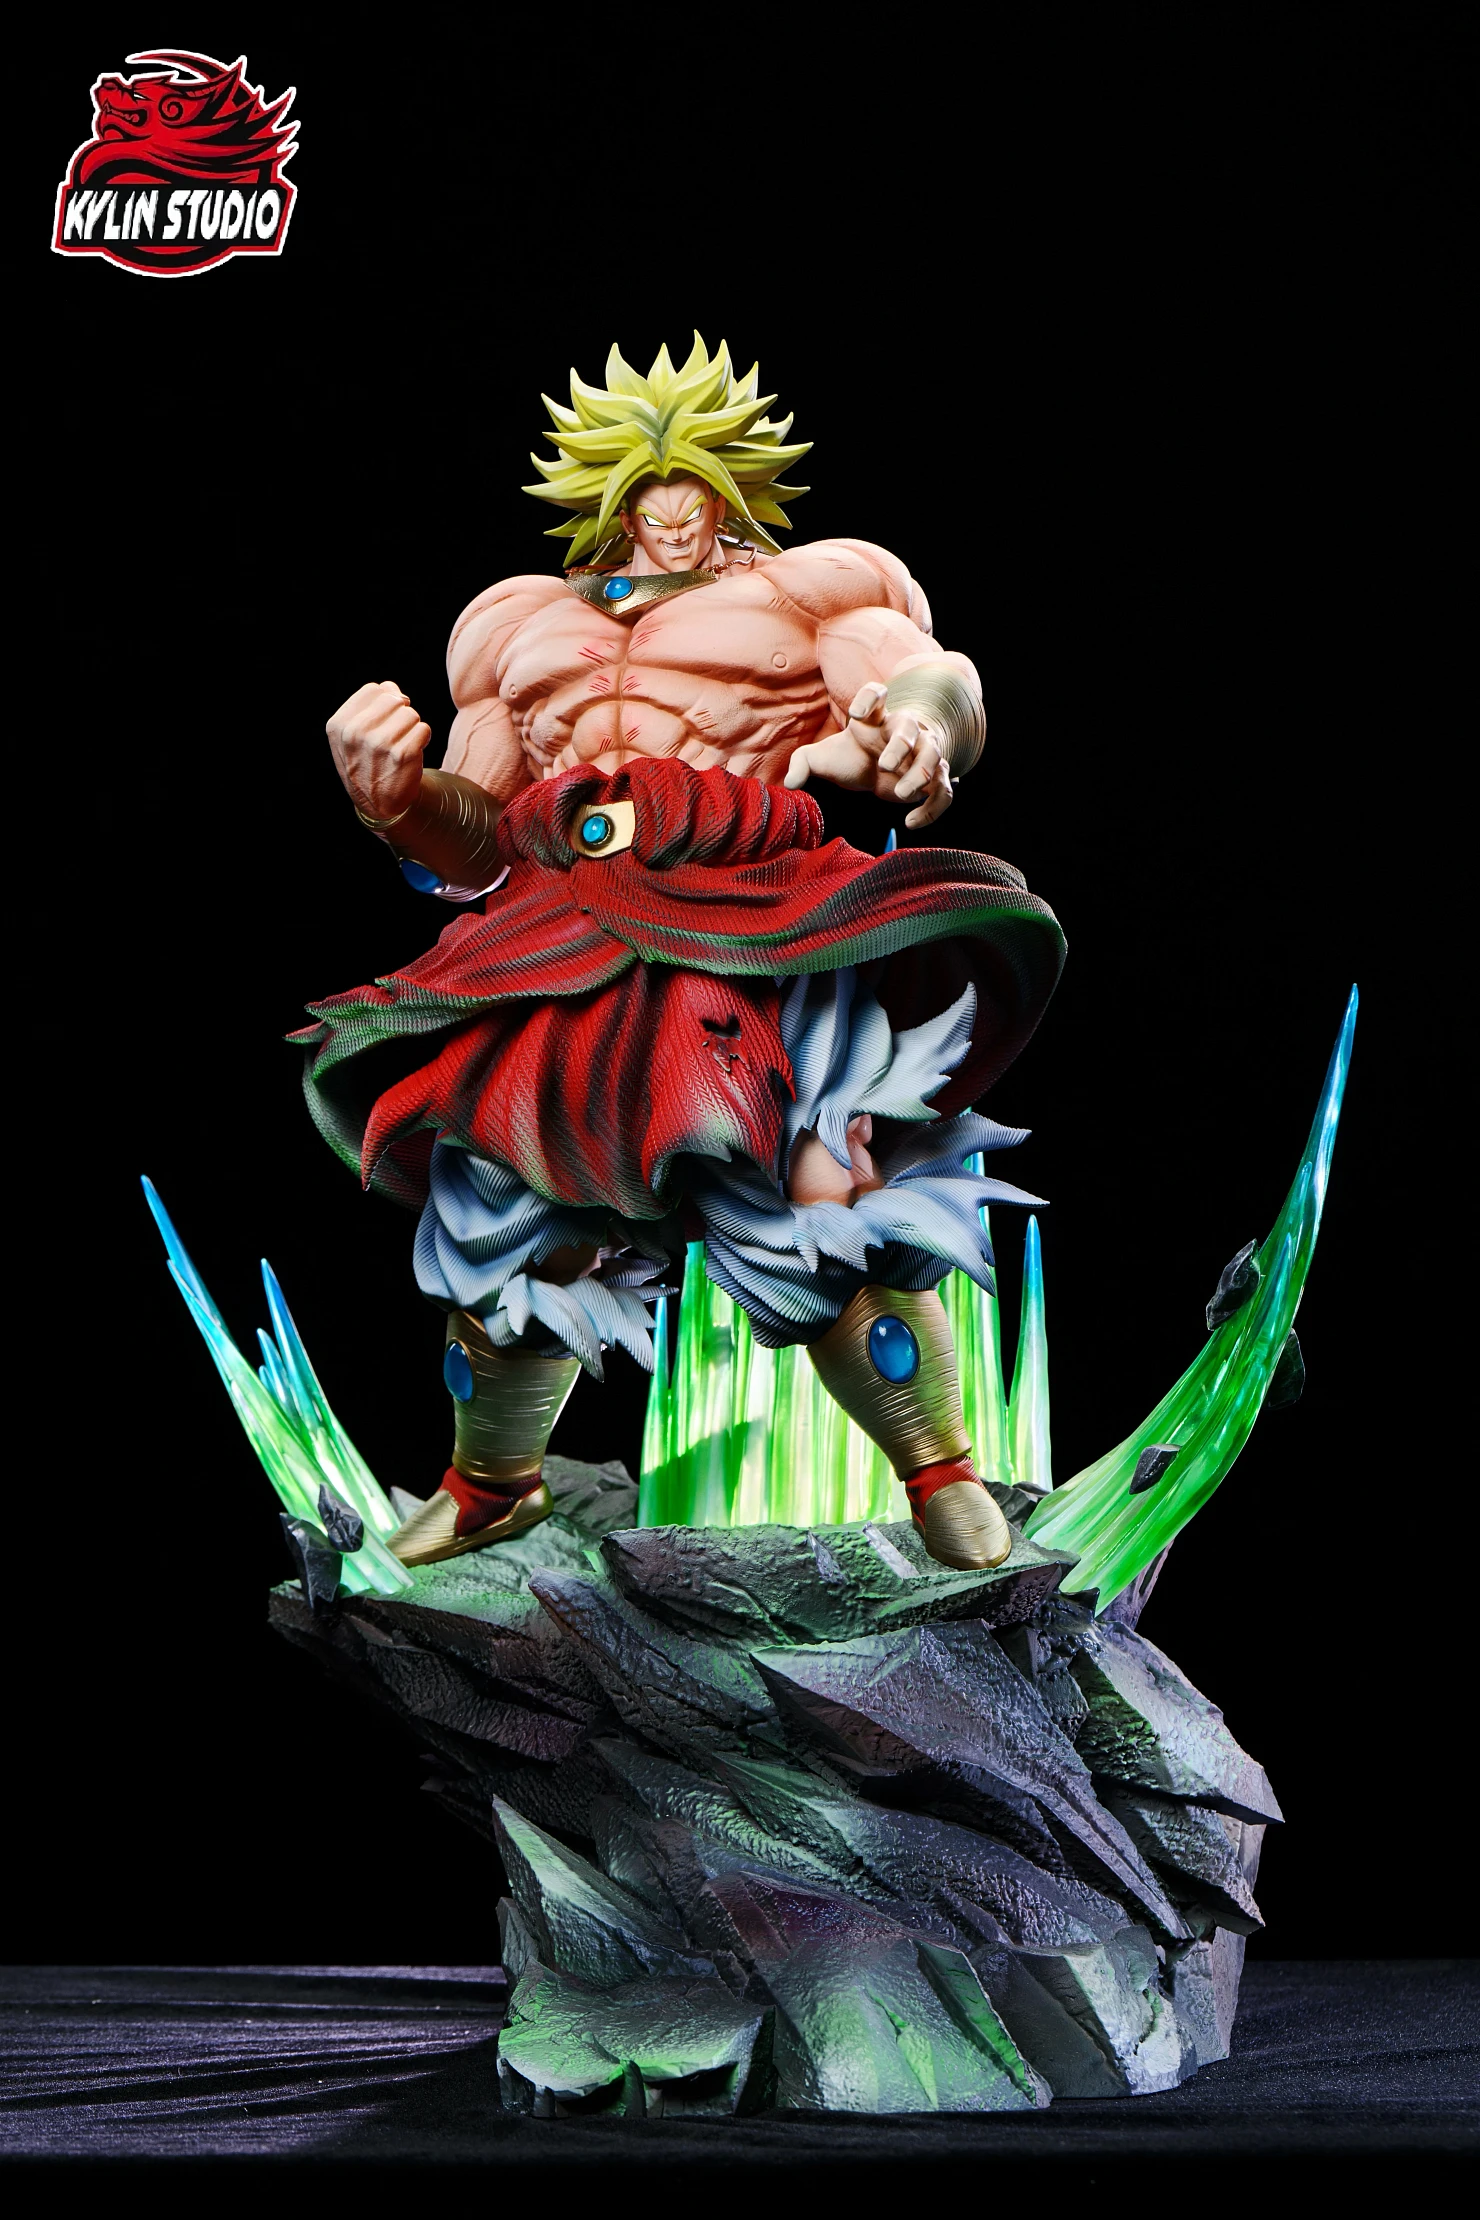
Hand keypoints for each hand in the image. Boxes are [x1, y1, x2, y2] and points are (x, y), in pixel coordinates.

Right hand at [327, 680, 431, 821]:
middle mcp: (356, 733)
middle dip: (400, 714)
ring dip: (412, 728)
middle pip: (394, 699)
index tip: (384, 721)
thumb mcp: (352, 737)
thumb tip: (392, 688)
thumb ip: (367, 707)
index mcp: (339, 725)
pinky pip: (424, 729)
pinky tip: (411, 755)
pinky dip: (422, 740)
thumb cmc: (368, 764)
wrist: (381, 805)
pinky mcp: (403, 754)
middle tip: (395, 735)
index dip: (385, 702)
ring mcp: (379, 743)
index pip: (374, 689)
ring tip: (401, 746)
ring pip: (411, 714)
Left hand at [784, 681, 954, 826]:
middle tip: (884, 765)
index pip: (876, 694)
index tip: (855, 714)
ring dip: (921, 774)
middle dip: (900, 745)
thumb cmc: (851, 757)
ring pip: (934, 756)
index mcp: (875, 718)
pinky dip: (932, 809)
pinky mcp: (933, 779)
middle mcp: (903, 730)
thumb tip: (790, 784)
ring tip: (900, 794)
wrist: (879, 770)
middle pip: (909, 727)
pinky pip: (943, 792)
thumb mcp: (823, 758)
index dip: (869, 698)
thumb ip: (803, 764)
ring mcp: (922, 753)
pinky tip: (911, 822)